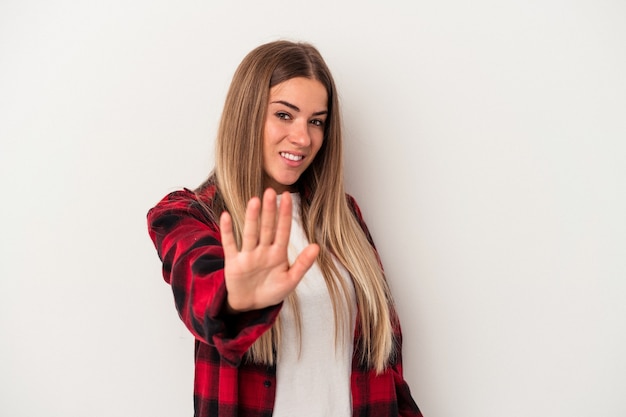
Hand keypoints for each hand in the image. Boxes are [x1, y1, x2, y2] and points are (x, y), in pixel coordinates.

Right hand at [220, 188, 319, 312]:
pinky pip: (229, 244)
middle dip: (269, 211)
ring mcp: (248, 255)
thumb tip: (317, 246)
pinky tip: (226, 216)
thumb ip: (303, 264)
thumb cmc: (272, 291)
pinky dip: (227, 231)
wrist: (250, 306)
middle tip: (271, 191)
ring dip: (252, 218)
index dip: (285, 214)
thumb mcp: (290, 280)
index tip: (288, 197)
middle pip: (267, 227)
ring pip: (250, 233)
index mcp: (278, 253)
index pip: (283, 230)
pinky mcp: (233, 262)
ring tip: (254, 201)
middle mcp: (263, 250)